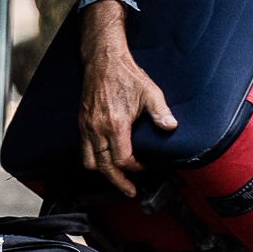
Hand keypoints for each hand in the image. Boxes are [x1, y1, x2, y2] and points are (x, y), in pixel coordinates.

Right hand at [78, 12, 176, 196]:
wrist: (103, 59)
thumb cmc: (126, 75)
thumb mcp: (150, 92)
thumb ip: (161, 112)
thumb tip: (171, 127)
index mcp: (115, 124)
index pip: (122, 160)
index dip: (135, 169)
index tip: (145, 169)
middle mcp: (97, 129)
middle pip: (104, 167)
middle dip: (118, 182)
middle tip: (130, 191)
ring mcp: (86, 126)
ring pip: (90, 162)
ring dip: (104, 173)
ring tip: (117, 178)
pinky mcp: (81, 123)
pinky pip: (83, 150)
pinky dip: (93, 160)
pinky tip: (105, 160)